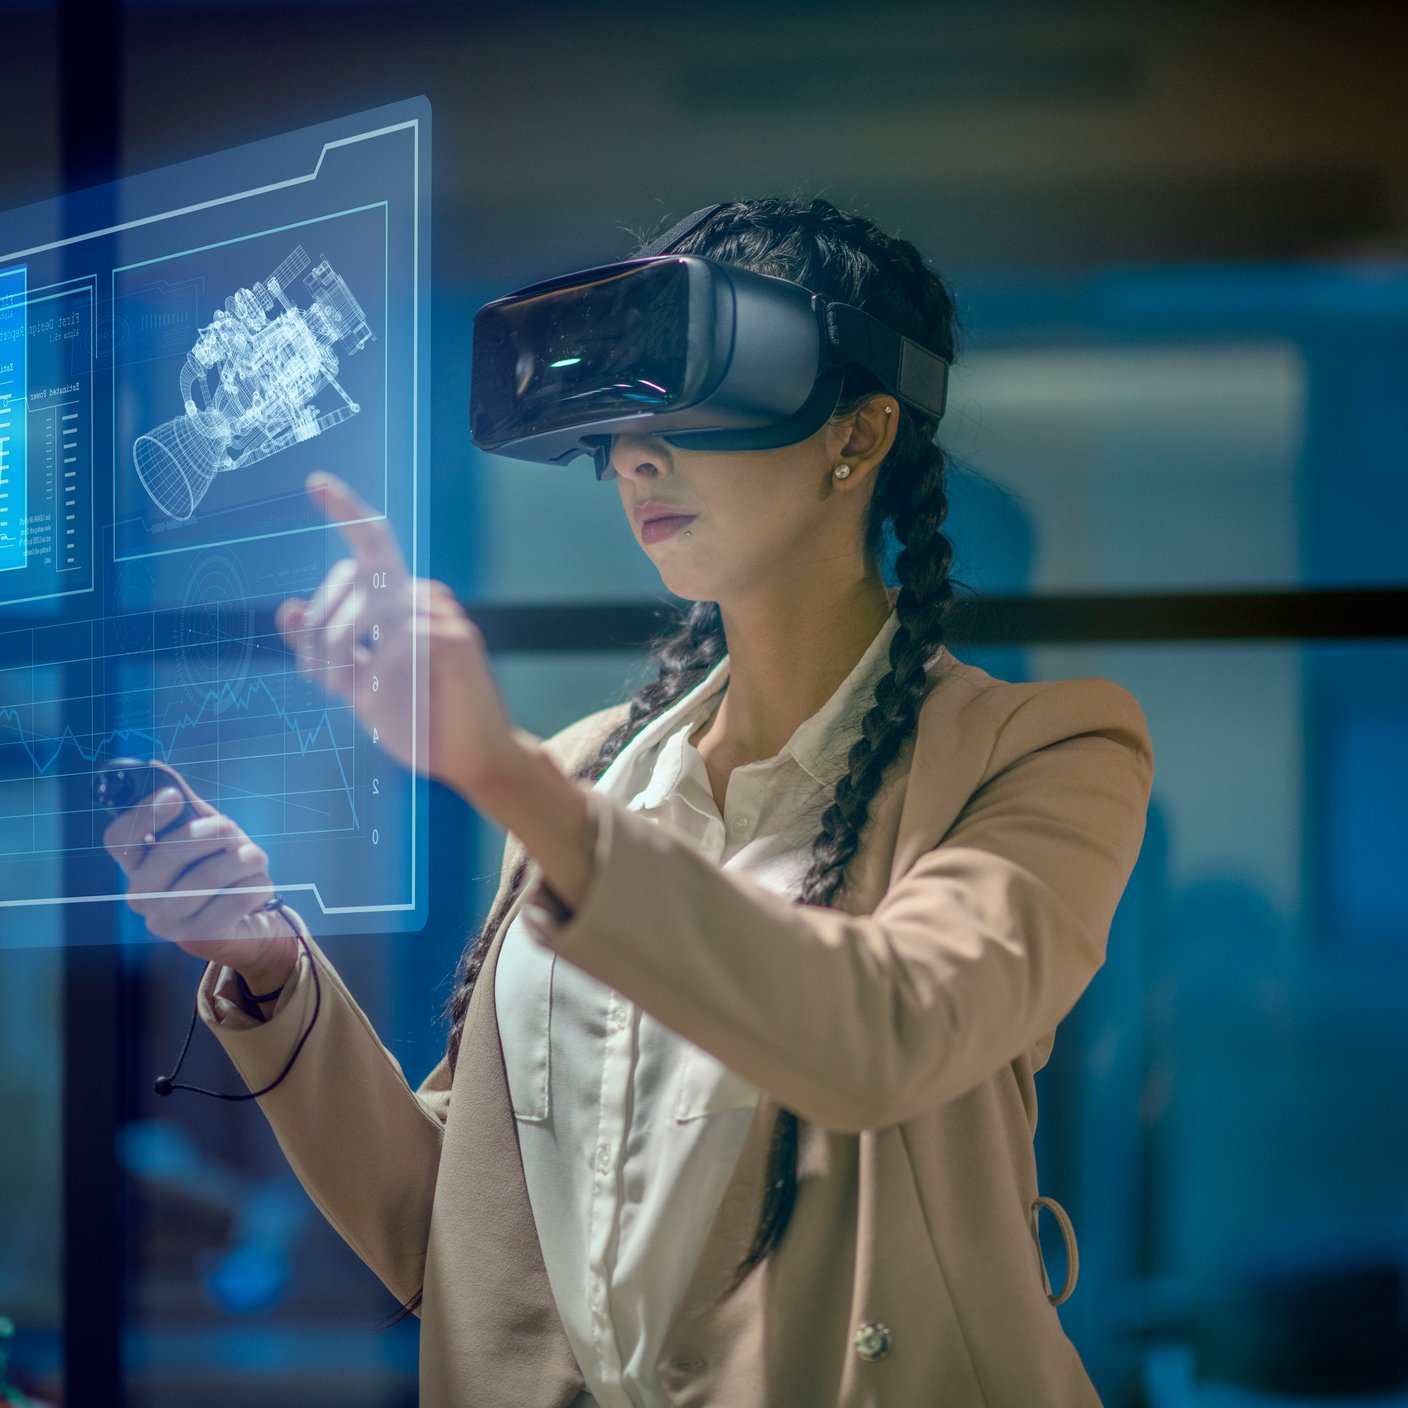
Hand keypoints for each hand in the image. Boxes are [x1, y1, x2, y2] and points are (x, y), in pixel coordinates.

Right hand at [103, 781, 298, 986]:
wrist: (250, 920)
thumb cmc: (223, 871)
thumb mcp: (207, 835)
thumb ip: (186, 806)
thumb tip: (157, 769)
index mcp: (137, 867)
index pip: (120, 840)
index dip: (143, 815)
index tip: (173, 796)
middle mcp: (142, 897)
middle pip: (169, 854)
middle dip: (211, 832)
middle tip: (231, 828)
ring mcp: (168, 922)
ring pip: (209, 875)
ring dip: (244, 858)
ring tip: (254, 857)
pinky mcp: (200, 938)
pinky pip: (236, 898)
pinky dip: (257, 883)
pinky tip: (258, 885)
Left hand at [275, 471, 522, 803]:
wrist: (474, 758)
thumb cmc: (421, 719)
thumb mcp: (358, 683)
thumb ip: (324, 650)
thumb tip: (287, 610)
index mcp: (402, 600)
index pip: (372, 544)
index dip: (345, 510)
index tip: (316, 483)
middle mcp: (423, 597)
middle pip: (349, 579)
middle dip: (319, 629)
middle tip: (322, 676)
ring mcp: (442, 615)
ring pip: (363, 612)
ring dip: (338, 656)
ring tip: (352, 691)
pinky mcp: (453, 639)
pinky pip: (392, 642)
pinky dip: (376, 673)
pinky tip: (389, 697)